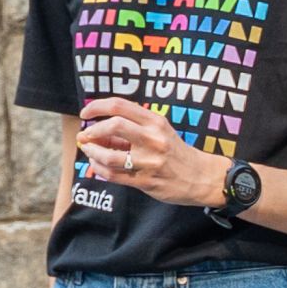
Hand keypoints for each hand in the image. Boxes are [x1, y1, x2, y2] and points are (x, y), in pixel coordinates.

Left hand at [76, 97, 229, 207]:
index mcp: (155, 122)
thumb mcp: (158, 132)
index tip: (86, 113)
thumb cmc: (174, 151)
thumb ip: (131, 129)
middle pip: (114, 125)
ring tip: (89, 151)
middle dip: (93, 131)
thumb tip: (95, 130)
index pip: (119, 106)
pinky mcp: (146, 181)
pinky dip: (99, 169)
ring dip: (92, 152)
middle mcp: (153, 139)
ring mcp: (150, 162)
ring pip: (110, 156)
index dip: (97, 107)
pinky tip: (97, 164)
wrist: (200, 176)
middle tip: (85, 135)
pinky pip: (114, 175)